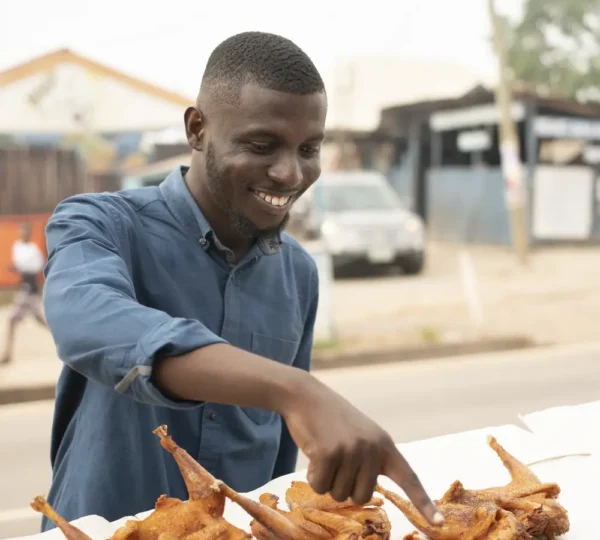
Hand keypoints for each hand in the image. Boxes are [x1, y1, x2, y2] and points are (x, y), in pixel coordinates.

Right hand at [280, 374, 442, 525]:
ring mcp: (351, 450)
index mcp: (384, 444)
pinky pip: (320, 486)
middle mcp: (372, 448)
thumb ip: (370, 460)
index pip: (408, 478)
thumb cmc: (331, 419)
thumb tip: (364, 494)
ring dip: (327, 480)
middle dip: (345, 486)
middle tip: (336, 459)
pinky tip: (313, 454)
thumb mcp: (360, 435)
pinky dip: (313, 477)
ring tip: (324, 451)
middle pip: (362, 496)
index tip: (440, 524)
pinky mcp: (329, 454)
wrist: (306, 396)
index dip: (423, 503)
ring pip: (339, 494)